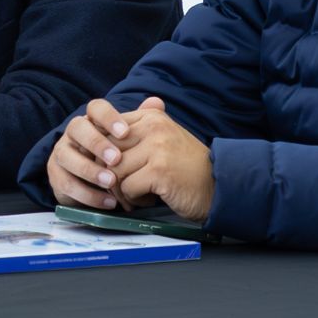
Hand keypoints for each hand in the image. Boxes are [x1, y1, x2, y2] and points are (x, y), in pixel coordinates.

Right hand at [47, 99, 145, 210]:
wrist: (96, 189)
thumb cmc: (115, 162)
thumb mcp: (128, 145)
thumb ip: (141, 123)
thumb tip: (157, 102)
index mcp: (91, 121)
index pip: (95, 108)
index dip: (108, 117)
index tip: (125, 133)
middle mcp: (72, 134)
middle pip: (77, 127)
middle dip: (96, 142)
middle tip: (116, 158)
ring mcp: (61, 154)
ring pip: (67, 157)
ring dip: (90, 170)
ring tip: (112, 182)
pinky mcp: (56, 177)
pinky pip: (67, 184)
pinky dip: (88, 194)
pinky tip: (108, 201)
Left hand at [108, 97, 213, 222]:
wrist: (218, 186)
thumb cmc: (186, 167)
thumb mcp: (163, 139)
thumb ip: (137, 132)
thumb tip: (99, 134)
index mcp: (152, 117)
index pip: (109, 130)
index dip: (104, 154)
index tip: (115, 169)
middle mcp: (154, 127)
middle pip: (108, 151)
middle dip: (109, 174)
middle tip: (122, 188)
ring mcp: (157, 148)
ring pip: (114, 171)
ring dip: (121, 190)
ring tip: (136, 195)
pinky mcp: (159, 171)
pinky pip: (127, 187)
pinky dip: (134, 199)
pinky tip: (148, 200)